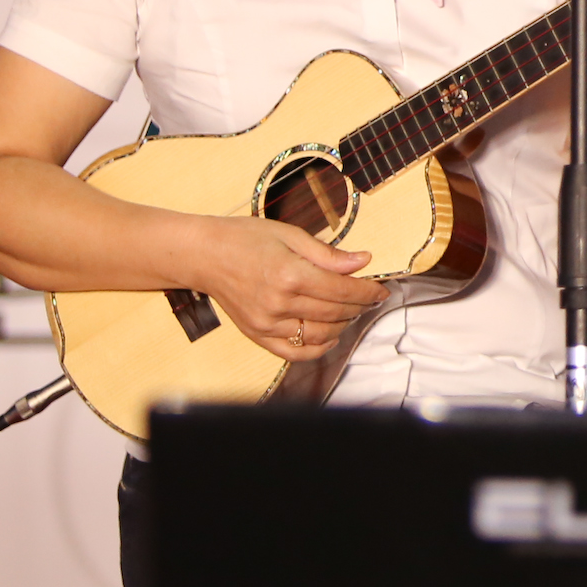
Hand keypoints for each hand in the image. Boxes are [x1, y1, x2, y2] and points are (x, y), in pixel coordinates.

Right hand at [206, 217, 383, 361]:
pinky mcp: (257, 335)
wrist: (204, 255)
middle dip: (360, 306)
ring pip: (320, 335)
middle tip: (370, 298)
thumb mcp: (290, 234)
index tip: (381, 290)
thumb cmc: (244, 239)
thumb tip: (363, 261)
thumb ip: (328, 253)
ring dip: (343, 326)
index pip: (343, 290)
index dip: (368, 292)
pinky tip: (329, 336)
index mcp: (290, 274)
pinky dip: (318, 348)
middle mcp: (279, 303)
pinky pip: (295, 352)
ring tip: (350, 312)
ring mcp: (267, 323)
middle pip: (336, 312)